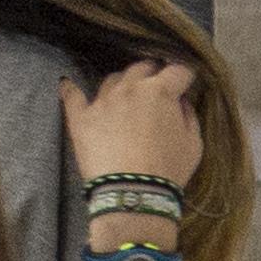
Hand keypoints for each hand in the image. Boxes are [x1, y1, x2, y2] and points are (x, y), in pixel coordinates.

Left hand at [62, 60, 203, 188]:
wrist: (132, 192)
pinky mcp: (81, 116)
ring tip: (126, 96)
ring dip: (123, 83)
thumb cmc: (169, 169)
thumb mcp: (193, 143)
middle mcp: (129, 88)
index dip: (184, 76)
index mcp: (160, 91)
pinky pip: (72, 95)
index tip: (185, 83)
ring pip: (113, 80)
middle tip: (157, 88)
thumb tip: (181, 100)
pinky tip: (68, 83)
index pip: (176, 71)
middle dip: (153, 74)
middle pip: (142, 68)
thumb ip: (189, 115)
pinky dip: (71, 89)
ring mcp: (102, 100)